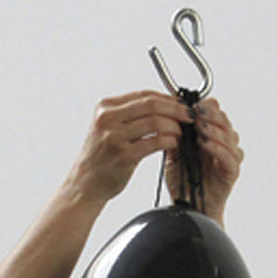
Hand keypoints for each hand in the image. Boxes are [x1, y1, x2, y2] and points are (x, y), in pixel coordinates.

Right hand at [65, 91, 193, 204]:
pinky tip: (174, 143)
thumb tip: (166, 104)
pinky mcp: (123, 156)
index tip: (181, 105)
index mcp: (105, 107)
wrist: (86, 182)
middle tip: (189, 116)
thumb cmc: (102, 156)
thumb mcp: (109, 127)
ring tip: (181, 132)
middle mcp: (108, 119)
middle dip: (175, 109)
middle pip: (151, 105)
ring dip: (174, 126)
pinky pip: (154, 143)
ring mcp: (114, 137)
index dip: (167, 98)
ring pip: (155, 122)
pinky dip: (169, 141)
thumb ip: (131, 114)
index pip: (144, 95)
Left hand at [165, 98, 243, 222]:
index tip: (190, 104)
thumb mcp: (173, 154)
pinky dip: (216, 148)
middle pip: (224, 121)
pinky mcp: (232, 172)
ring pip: (229, 136)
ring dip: (213, 129)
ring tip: (198, 126)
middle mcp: (224, 144)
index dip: (206, 107)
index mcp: (212, 136)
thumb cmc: (183, 181)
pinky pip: (229, 156)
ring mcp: (230, 158)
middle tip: (195, 112)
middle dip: (210, 114)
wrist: (187, 207)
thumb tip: (168, 115)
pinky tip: (204, 144)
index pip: (216, 113)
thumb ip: (174, 136)